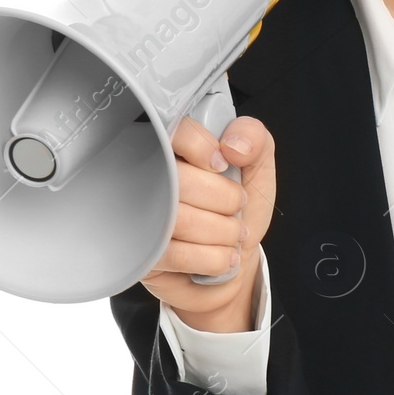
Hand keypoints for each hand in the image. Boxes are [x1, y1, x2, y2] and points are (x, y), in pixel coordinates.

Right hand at [139, 113, 276, 333]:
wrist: (228, 264)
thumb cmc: (234, 211)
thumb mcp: (256, 168)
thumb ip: (254, 139)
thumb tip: (233, 145)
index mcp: (173, 148)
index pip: (174, 130)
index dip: (202, 147)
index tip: (223, 165)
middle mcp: (146, 178)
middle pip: (181, 180)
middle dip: (226, 200)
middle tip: (236, 208)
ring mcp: (138, 217)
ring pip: (182, 220)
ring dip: (224, 232)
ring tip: (233, 234)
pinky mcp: (140, 255)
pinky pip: (177, 255)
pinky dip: (213, 258)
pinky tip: (221, 256)